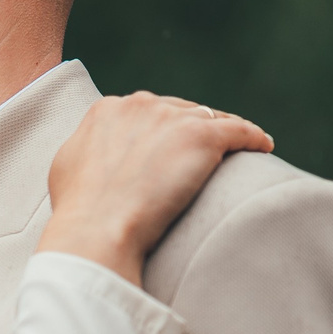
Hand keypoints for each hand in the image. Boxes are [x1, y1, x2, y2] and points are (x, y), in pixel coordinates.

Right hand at [40, 93, 272, 283]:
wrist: (98, 229)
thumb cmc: (78, 209)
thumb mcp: (68, 165)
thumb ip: (87, 146)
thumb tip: (99, 148)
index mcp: (107, 109)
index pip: (146, 111)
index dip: (160, 128)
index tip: (170, 146)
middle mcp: (140, 104)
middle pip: (179, 110)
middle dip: (191, 128)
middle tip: (203, 152)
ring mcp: (173, 118)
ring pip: (211, 117)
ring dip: (224, 131)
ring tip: (240, 147)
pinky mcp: (204, 137)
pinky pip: (240, 130)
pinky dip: (254, 137)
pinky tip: (264, 147)